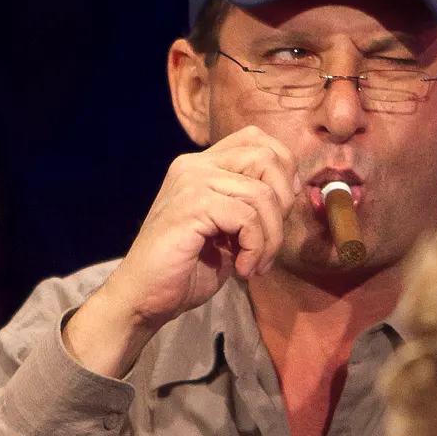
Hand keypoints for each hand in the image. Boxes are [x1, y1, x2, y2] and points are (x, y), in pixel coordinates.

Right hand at [65, 126, 297, 376]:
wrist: (144, 296)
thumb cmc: (186, 268)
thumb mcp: (227, 229)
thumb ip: (251, 203)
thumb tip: (293, 189)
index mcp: (202, 165)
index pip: (256, 139)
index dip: (283, 169)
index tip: (281, 210)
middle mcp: (195, 165)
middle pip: (266, 158)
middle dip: (283, 204)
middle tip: (270, 241)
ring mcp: (191, 182)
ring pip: (262, 194)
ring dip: (270, 238)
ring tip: (255, 264)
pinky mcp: (192, 206)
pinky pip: (247, 218)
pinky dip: (255, 248)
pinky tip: (242, 268)